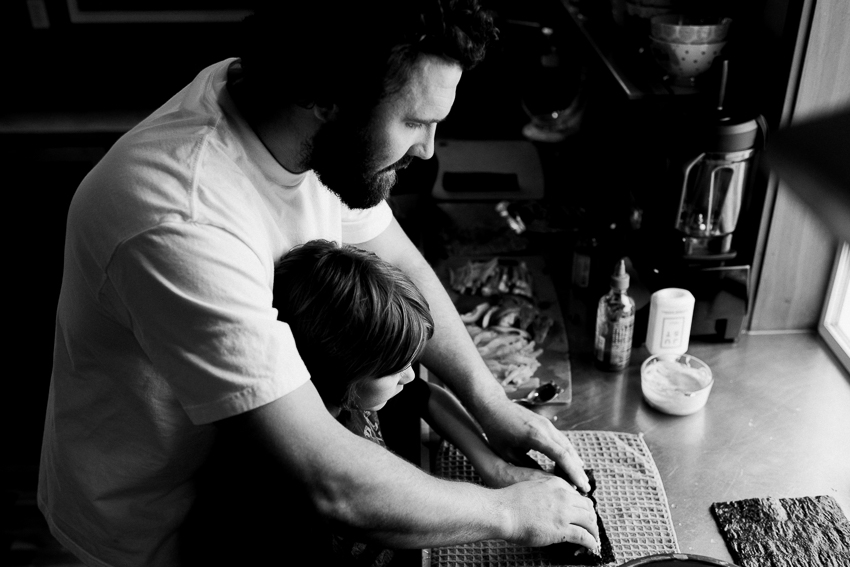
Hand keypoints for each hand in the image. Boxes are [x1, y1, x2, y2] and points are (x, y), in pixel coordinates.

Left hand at [475, 397, 589, 492]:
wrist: (493, 405)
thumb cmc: (496, 430)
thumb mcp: (507, 452)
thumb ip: (525, 465)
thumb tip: (541, 478)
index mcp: (536, 436)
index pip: (561, 456)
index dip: (572, 472)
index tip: (581, 485)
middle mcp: (545, 428)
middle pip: (568, 451)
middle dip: (578, 470)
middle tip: (586, 487)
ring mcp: (547, 424)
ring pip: (566, 445)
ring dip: (575, 461)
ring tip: (581, 478)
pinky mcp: (545, 423)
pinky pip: (561, 440)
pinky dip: (568, 452)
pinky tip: (571, 462)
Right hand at [500, 476, 598, 548]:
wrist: (503, 511)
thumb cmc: (510, 502)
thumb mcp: (532, 487)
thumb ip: (547, 493)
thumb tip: (553, 506)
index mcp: (556, 483)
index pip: (577, 495)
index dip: (581, 507)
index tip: (581, 514)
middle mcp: (563, 495)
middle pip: (587, 507)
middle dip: (591, 518)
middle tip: (590, 527)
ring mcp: (564, 512)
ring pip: (590, 521)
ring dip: (594, 531)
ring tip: (594, 538)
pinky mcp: (562, 529)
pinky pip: (584, 536)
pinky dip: (591, 542)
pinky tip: (592, 546)